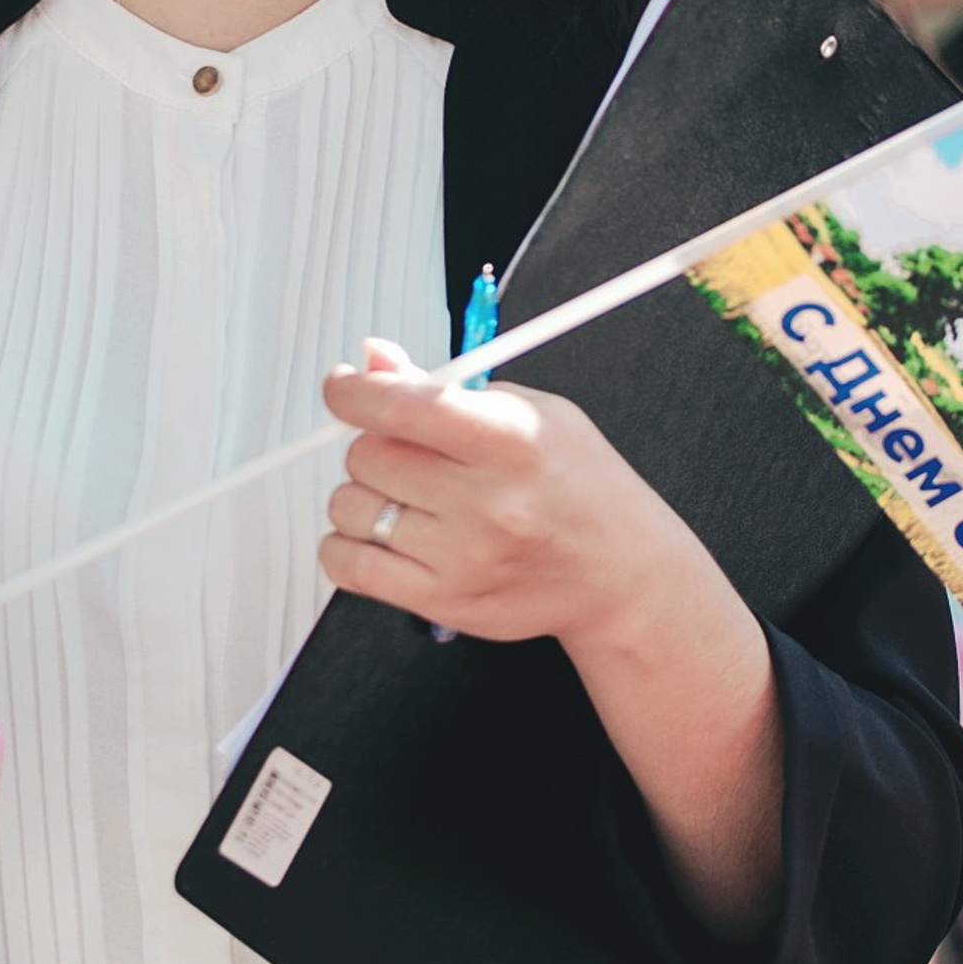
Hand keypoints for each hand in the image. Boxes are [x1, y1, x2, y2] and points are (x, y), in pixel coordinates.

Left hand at [317, 338, 704, 655]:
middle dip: (373, 443)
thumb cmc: (579, 486)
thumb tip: (374, 361)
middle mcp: (486, 502)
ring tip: (404, 497)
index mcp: (509, 441)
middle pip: (368, 455)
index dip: (352, 390)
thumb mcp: (532, 413)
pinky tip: (376, 534)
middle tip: (406, 452)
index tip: (342, 386)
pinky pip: (350, 567)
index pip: (402, 405)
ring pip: (351, 508)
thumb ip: (445, 387)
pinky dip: (345, 545)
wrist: (621, 573)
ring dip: (363, 495)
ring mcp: (463, 557)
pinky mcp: (444, 601)